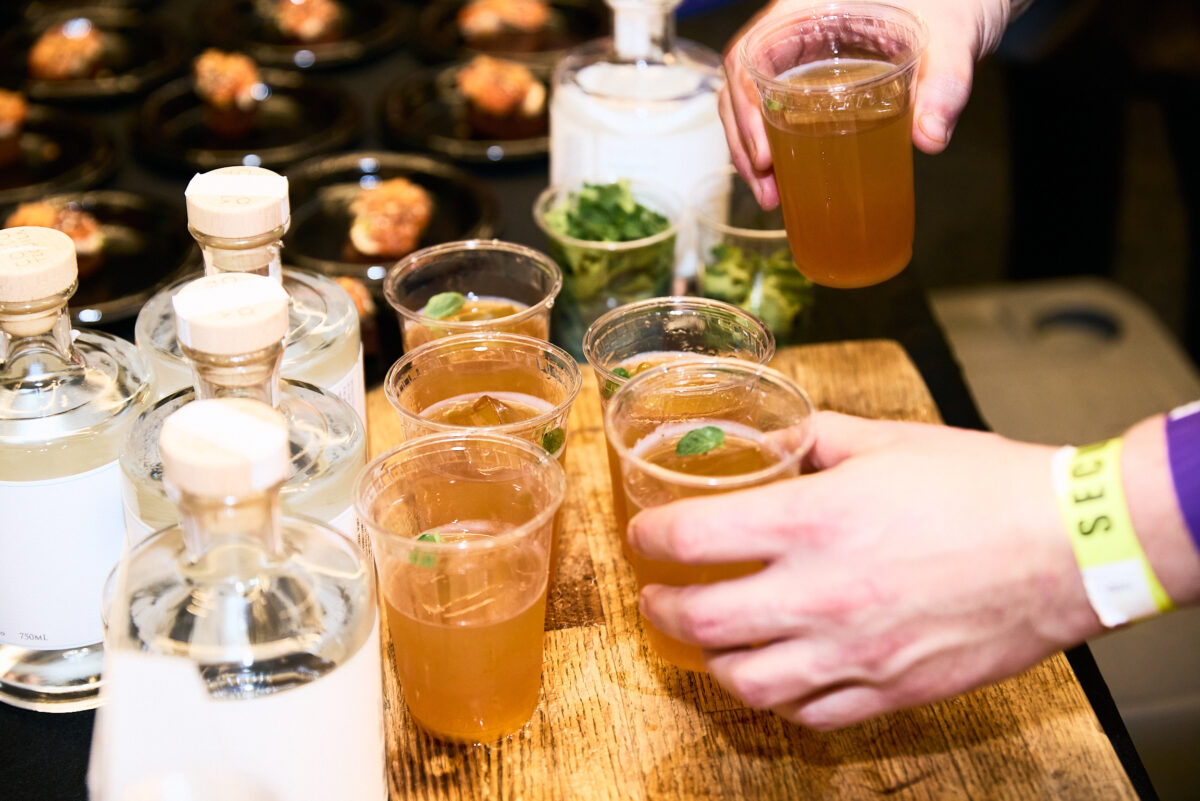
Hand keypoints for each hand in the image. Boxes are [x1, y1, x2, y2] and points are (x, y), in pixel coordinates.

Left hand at [628, 411, 1102, 728]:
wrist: (1070, 546)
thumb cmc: (984, 488)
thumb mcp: (888, 441)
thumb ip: (818, 440)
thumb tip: (779, 438)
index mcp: (814, 521)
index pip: (691, 539)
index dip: (650, 539)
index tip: (645, 536)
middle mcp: (821, 593)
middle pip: (700, 621)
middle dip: (660, 609)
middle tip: (657, 596)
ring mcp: (854, 651)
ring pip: (745, 681)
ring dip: (712, 661)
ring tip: (710, 640)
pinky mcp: (890, 689)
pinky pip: (809, 713)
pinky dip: (777, 696)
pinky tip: (775, 673)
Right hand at [721, 0, 1019, 207]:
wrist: (968, 0)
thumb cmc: (956, 2)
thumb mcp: (953, 38)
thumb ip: (945, 84)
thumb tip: (929, 139)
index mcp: (810, 7)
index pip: (751, 52)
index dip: (746, 106)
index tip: (766, 154)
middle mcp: (796, 29)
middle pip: (742, 85)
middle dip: (745, 142)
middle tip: (768, 190)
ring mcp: (803, 54)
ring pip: (754, 101)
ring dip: (754, 152)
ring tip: (773, 197)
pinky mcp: (816, 78)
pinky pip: (781, 110)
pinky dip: (777, 147)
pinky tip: (790, 182)